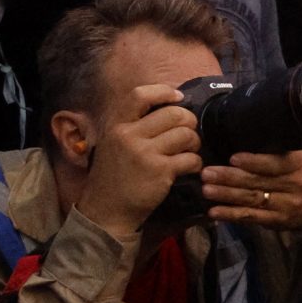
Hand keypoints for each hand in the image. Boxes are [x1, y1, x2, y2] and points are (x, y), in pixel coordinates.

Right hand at [78, 85, 204, 238]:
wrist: (106, 210)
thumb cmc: (114, 175)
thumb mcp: (113, 143)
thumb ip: (134, 124)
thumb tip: (168, 105)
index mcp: (116, 125)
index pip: (140, 95)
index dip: (164, 92)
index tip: (178, 98)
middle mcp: (128, 135)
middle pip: (174, 113)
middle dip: (189, 121)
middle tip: (188, 132)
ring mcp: (144, 153)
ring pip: (186, 134)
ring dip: (194, 142)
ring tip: (188, 151)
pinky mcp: (160, 171)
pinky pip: (191, 158)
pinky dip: (195, 163)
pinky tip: (188, 167)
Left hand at [201, 146, 301, 230]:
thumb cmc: (296, 174)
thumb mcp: (294, 159)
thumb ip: (274, 150)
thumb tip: (240, 131)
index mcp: (299, 165)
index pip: (278, 163)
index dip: (255, 161)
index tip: (233, 157)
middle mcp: (295, 185)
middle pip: (260, 181)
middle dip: (231, 177)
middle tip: (207, 173)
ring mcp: (286, 205)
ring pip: (253, 199)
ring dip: (227, 195)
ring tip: (206, 189)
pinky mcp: (276, 221)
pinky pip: (251, 217)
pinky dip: (231, 214)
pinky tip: (214, 211)